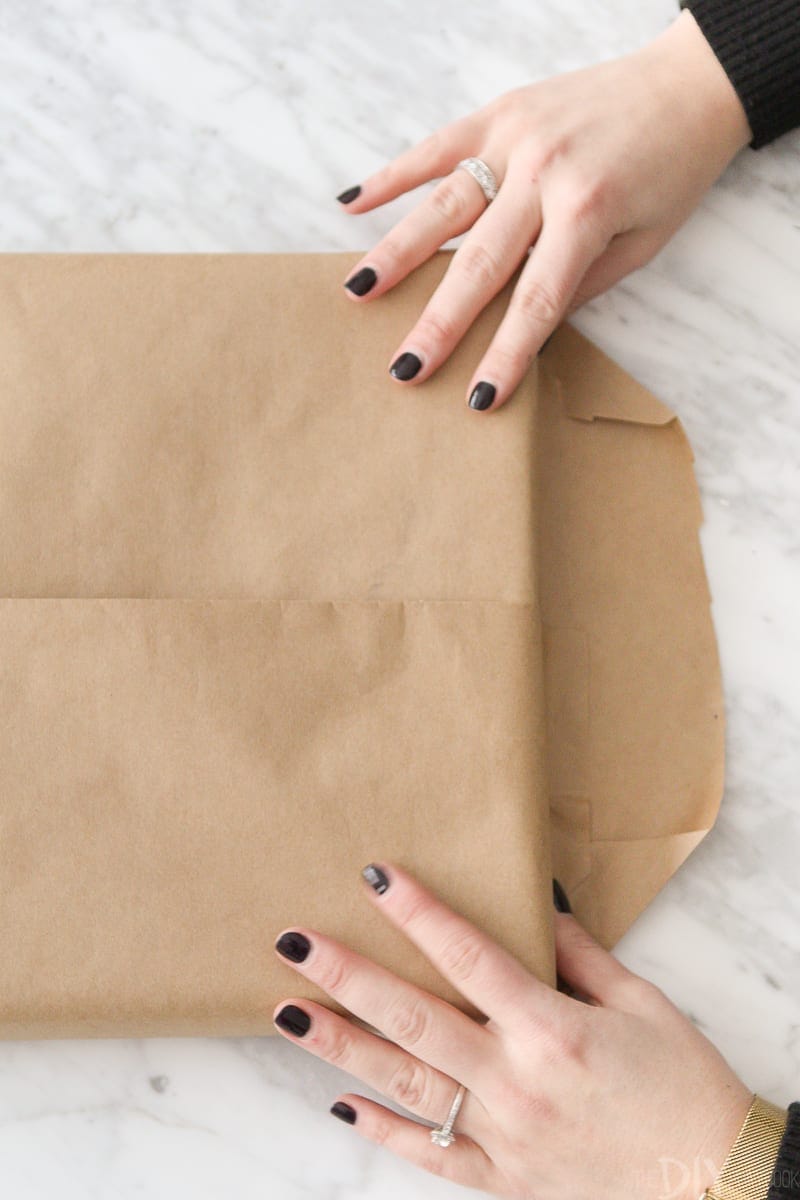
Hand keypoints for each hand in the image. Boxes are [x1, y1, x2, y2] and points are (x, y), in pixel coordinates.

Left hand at [272, 860, 751, 1198]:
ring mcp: (503, 1136)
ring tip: (287, 1013)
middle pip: (415, 1019)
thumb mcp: (641, 1003)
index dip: (418, 912)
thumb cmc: (684, 1085)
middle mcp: (516, 1081)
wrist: (714, 1183)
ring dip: (341, 1047)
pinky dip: (384, 1131)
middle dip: (349, 977)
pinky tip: (339, 1105)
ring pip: (405, 1085)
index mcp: (553, 1029)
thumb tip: (534, 905)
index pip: (469, 957)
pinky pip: (431, 1155)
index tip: (373, 875)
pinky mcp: (503, 1179)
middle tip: (294, 943)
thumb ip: (579, 955)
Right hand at [336, 10, 751, 413]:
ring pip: (443, 206)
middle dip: (439, 323)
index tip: (479, 398)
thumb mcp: (643, 241)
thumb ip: (581, 282)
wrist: (690, 82)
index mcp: (587, 210)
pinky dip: (393, 175)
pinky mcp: (500, 113)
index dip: (506, 354)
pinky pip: (437, 147)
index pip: (536, 300)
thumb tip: (527, 327)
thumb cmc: (673, 169)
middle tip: (402, 367)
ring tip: (357, 293)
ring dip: (397, 253)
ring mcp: (516, 138)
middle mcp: (544, 172)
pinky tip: (352, 202)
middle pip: (479, 263)